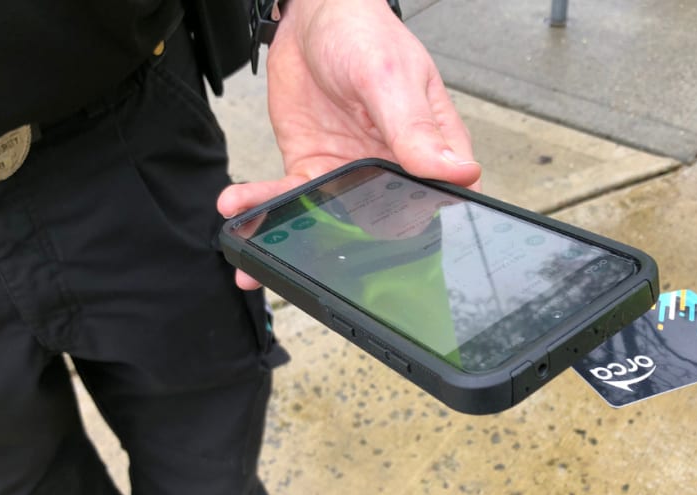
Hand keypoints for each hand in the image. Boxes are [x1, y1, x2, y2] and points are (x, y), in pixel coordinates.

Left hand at [218, 0, 480, 288]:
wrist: (313, 14)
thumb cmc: (364, 33)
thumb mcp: (390, 78)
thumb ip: (415, 129)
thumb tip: (458, 173)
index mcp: (429, 150)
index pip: (433, 205)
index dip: (411, 235)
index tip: (376, 260)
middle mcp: (392, 167)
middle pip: (377, 225)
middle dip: (339, 253)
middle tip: (302, 266)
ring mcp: (350, 170)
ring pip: (327, 218)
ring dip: (289, 236)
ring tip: (252, 250)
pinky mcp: (312, 166)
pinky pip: (290, 195)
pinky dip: (262, 204)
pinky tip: (238, 206)